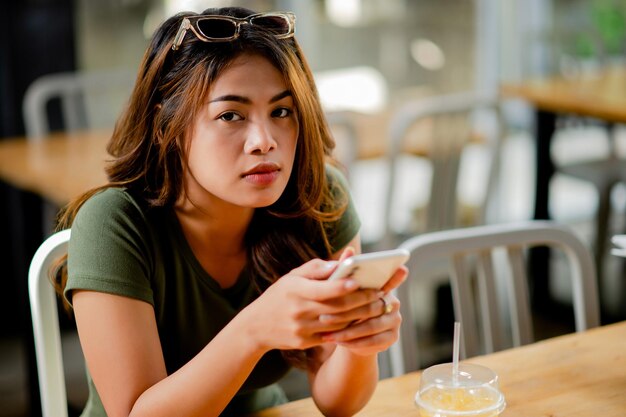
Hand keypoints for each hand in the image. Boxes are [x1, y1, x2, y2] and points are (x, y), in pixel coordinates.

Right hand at [241, 259, 383, 352]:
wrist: (256, 327)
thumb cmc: (278, 296)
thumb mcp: (292, 277)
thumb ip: (316, 268)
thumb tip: (340, 263)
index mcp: (296, 291)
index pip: (324, 289)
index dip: (343, 286)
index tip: (360, 281)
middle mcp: (299, 311)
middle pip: (337, 308)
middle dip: (361, 301)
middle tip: (379, 294)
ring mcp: (303, 329)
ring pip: (338, 323)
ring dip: (359, 316)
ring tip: (375, 306)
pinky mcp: (305, 342)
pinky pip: (332, 335)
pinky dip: (347, 328)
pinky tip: (360, 321)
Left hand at [317, 265, 407, 356]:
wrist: (349, 337)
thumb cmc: (343, 307)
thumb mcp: (339, 290)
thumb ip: (345, 271)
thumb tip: (349, 250)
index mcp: (383, 288)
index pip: (390, 280)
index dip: (394, 277)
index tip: (399, 269)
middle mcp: (393, 303)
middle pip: (371, 307)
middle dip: (346, 312)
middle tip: (323, 317)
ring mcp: (394, 321)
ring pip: (370, 326)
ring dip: (346, 331)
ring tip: (327, 333)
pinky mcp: (392, 338)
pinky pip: (372, 342)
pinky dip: (352, 343)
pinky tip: (337, 341)